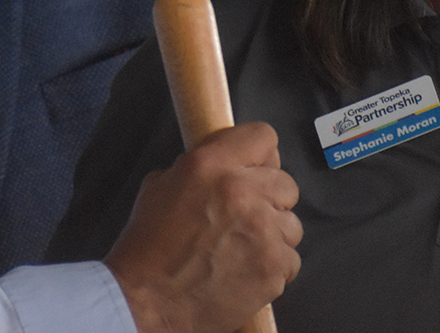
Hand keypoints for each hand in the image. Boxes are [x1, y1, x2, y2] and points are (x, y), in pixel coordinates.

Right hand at [104, 122, 301, 332]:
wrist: (147, 301)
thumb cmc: (149, 248)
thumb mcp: (161, 185)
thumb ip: (201, 167)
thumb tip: (228, 163)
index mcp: (211, 165)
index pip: (264, 138)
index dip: (260, 154)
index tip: (255, 167)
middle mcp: (242, 192)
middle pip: (286, 182)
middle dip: (268, 198)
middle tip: (243, 215)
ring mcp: (262, 232)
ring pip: (292, 224)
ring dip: (272, 234)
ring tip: (240, 247)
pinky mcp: (273, 267)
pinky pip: (290, 259)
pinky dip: (273, 266)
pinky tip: (244, 269)